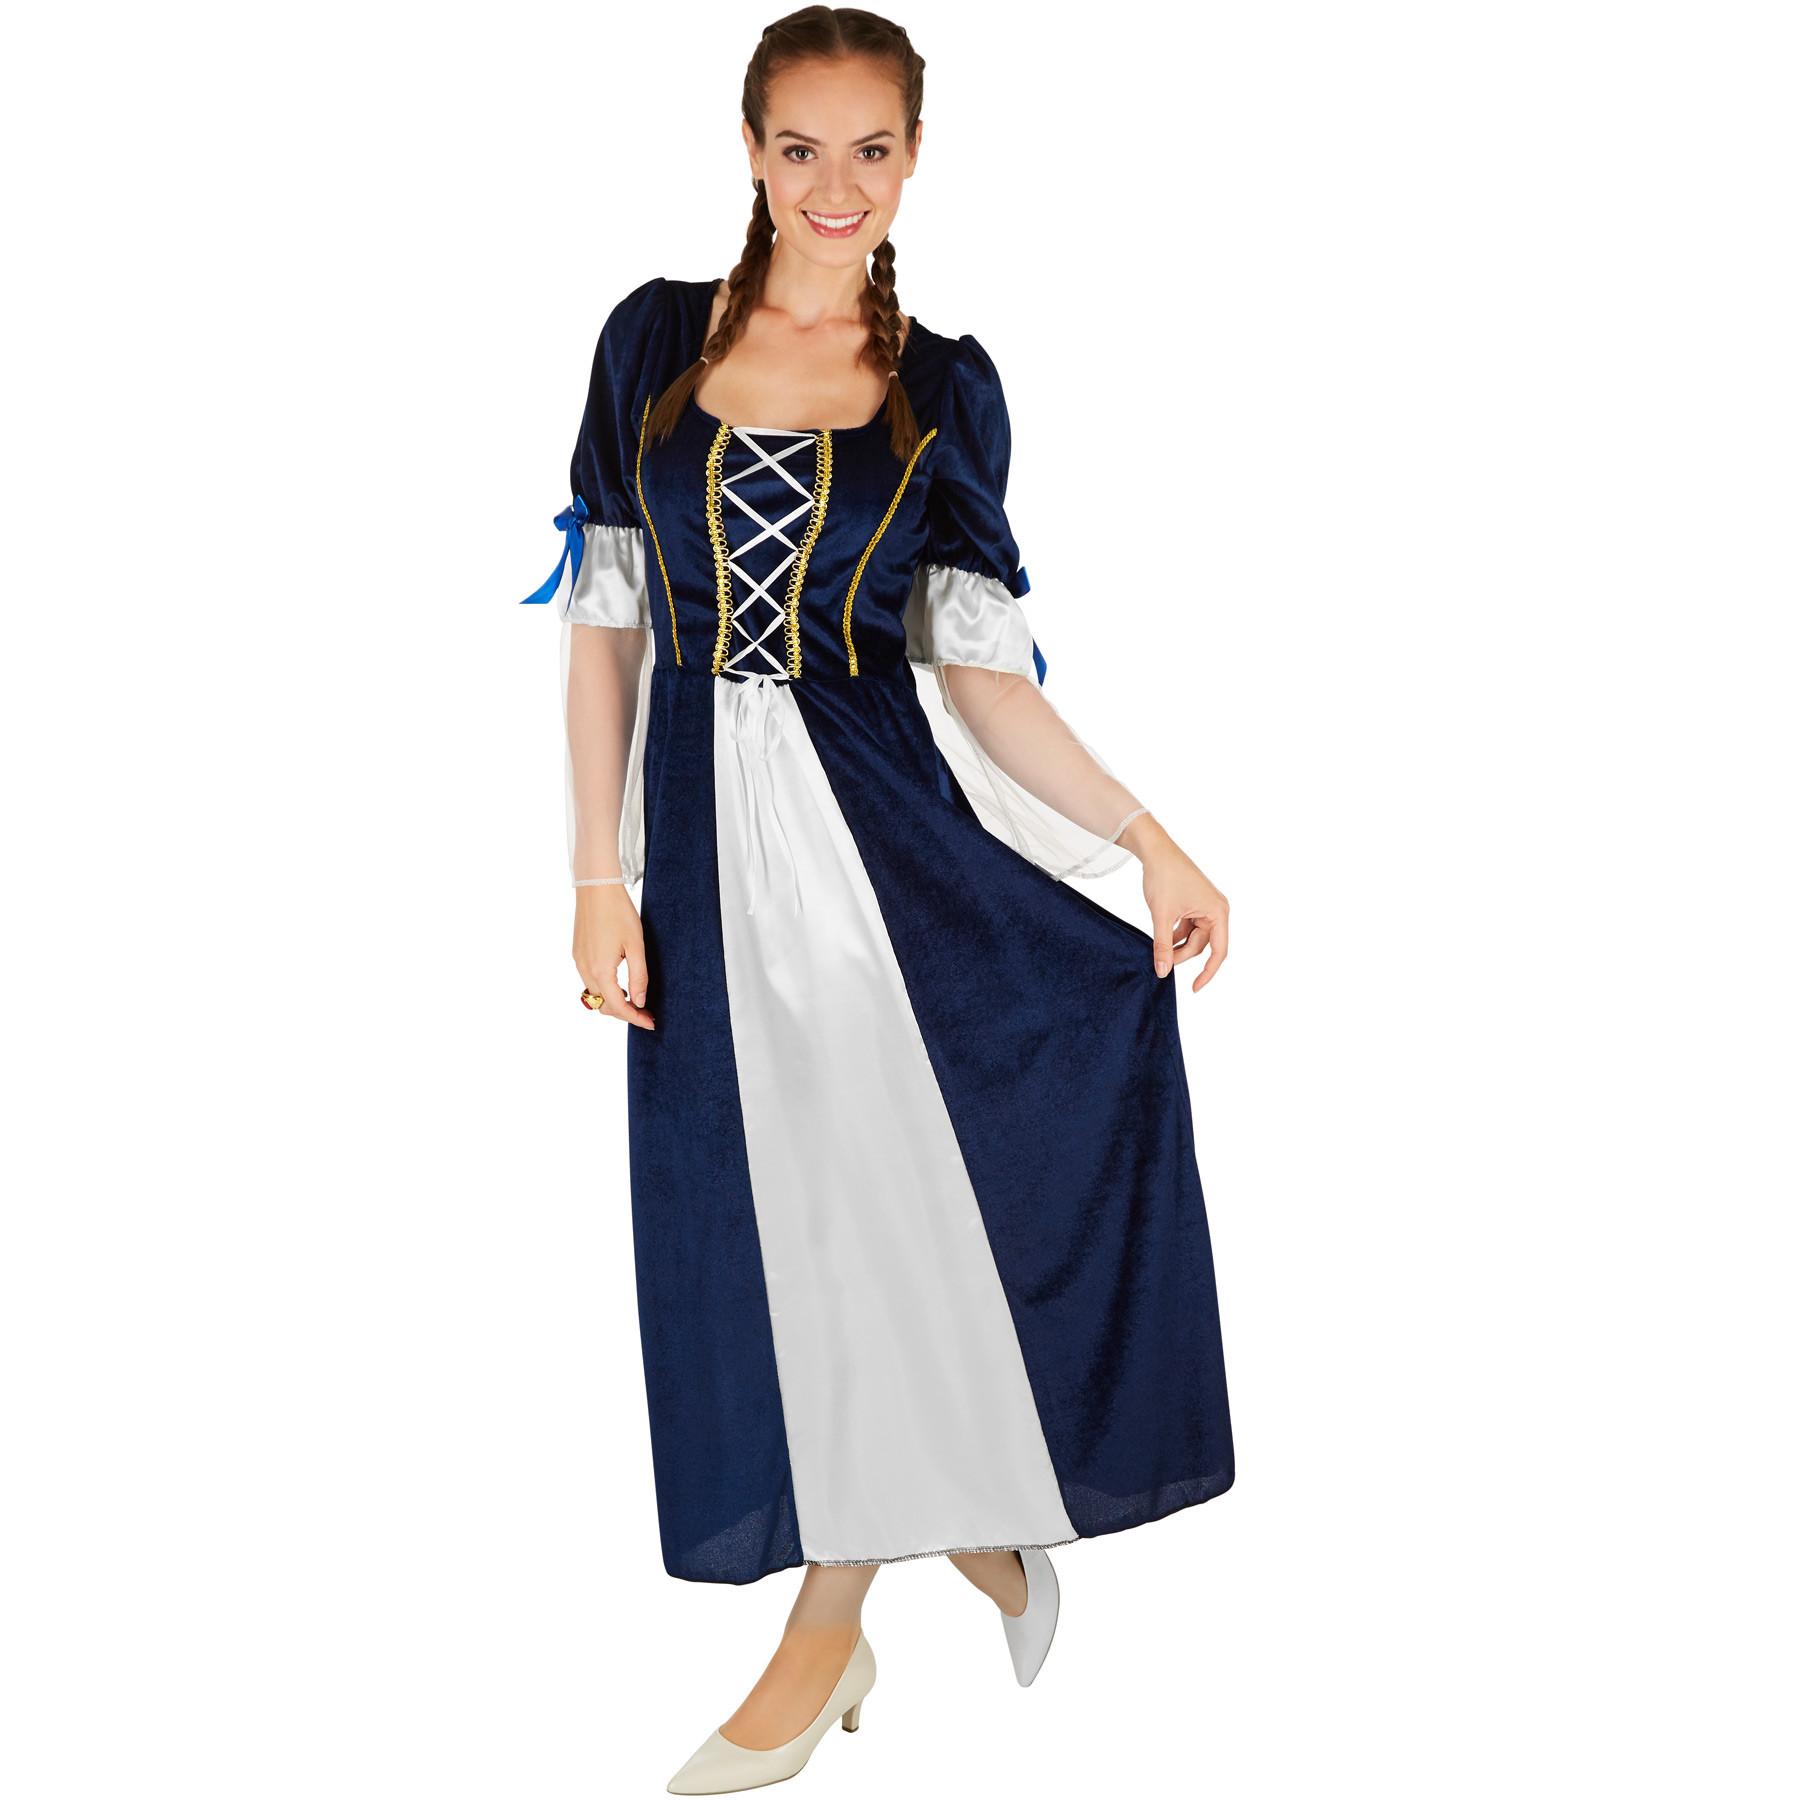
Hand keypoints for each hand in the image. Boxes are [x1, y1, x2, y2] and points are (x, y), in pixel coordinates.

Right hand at [573, 885, 654, 1028]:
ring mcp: (578, 961)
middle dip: (624, 1012)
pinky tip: (620, 982)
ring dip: (613, 1000)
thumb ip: (638, 977)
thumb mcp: (636, 946)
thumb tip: (639, 1002)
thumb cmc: (619, 913)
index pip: (617, 1006)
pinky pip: (589, 980)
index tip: (651, 1023)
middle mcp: (585, 969)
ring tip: (635, 998)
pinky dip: (604, 988)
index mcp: (600, 970)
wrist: (597, 888)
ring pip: (595, 994)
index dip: (635, 1018)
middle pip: (603, 1005)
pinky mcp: (577, 953)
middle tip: (646, 1012)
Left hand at [1125, 816, 1228, 990]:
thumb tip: (1163, 972)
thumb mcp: (1161, 916)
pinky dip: (1175, 934)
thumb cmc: (1163, 877)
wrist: (1155, 850)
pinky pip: (1188, 927)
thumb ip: (1163, 946)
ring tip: (1158, 947)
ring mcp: (1206, 906)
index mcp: (1218, 912)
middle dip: (1181, 954)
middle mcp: (1217, 910)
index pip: (1219, 952)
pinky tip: (1161, 935)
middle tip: (1160, 961)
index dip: (1208, 973)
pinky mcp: (1195, 904)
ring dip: (1177, 945)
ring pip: (1194, 937)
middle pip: (1202, 945)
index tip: (1194, 988)